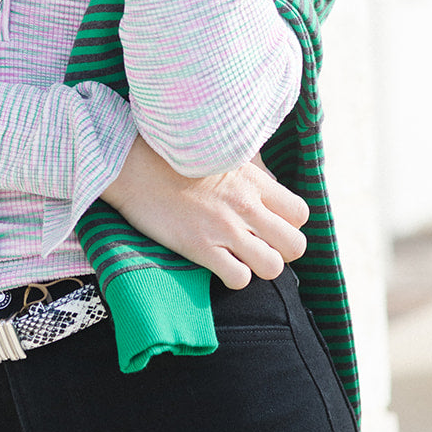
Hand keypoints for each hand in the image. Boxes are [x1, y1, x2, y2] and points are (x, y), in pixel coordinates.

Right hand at [100, 136, 307, 289]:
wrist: (132, 163)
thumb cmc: (172, 156)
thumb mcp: (222, 153)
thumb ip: (251, 171)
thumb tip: (270, 185)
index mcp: (254, 181)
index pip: (300, 214)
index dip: (289, 226)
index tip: (268, 226)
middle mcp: (246, 206)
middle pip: (296, 245)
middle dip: (281, 252)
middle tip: (258, 247)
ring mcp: (225, 228)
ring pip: (273, 268)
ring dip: (259, 268)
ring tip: (239, 258)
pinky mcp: (201, 247)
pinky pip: (239, 279)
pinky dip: (233, 277)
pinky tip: (218, 264)